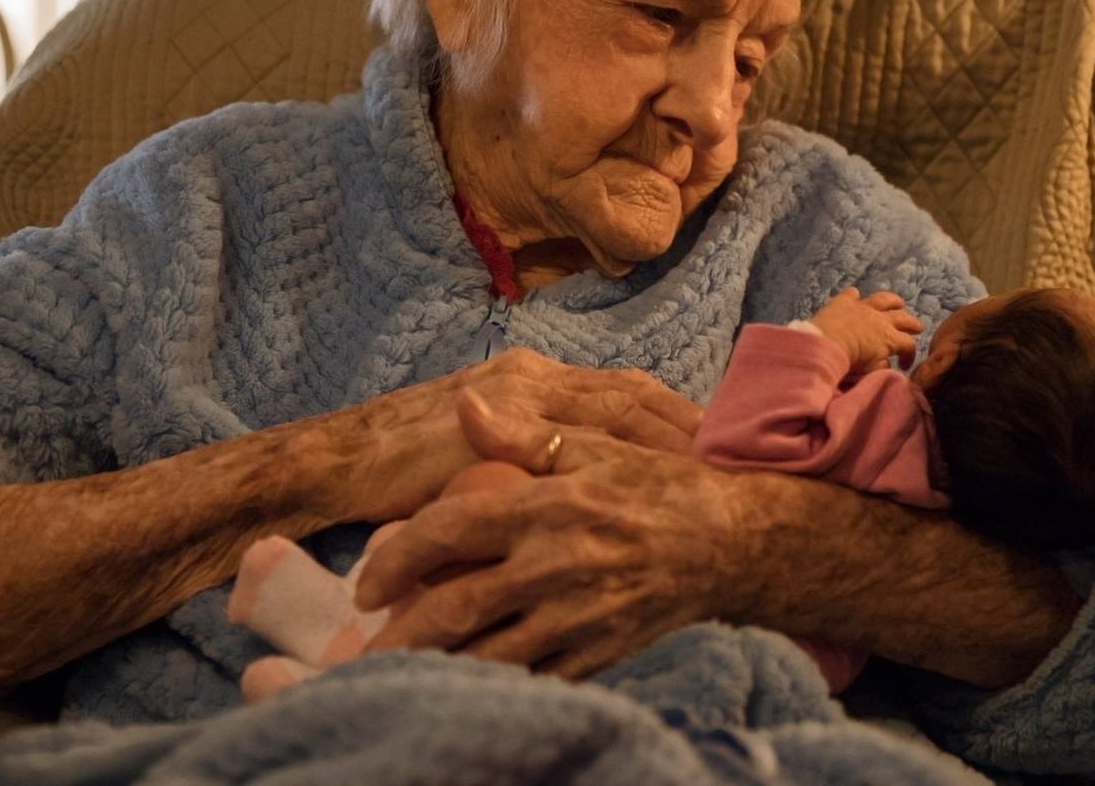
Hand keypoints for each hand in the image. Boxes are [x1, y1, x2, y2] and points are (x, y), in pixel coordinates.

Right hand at [328, 347, 701, 523]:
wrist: (332, 464)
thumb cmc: (396, 472)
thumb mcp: (478, 457)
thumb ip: (526, 458)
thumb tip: (576, 485)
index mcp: (533, 380)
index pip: (624, 394)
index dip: (678, 416)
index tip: (730, 442)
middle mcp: (531, 377)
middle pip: (633, 398)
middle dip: (689, 425)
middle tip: (746, 456)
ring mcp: (513, 397)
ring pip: (613, 413)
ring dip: (664, 440)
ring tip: (715, 475)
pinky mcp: (489, 424)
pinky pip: (570, 444)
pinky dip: (613, 464)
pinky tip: (645, 492)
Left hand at [352, 392, 749, 679]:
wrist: (731, 543)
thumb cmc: (656, 488)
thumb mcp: (594, 448)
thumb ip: (523, 433)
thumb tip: (463, 405)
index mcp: (549, 507)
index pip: (452, 531)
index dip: (398, 556)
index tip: (365, 580)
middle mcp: (558, 566)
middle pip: (457, 608)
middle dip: (400, 631)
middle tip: (363, 642)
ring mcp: (578, 618)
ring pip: (488, 656)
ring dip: (435, 667)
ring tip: (397, 673)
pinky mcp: (598, 656)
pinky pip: (532, 681)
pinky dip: (491, 688)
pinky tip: (461, 689)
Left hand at [809, 287, 922, 371]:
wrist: (827, 344)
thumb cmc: (851, 362)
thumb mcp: (872, 371)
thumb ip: (883, 367)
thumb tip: (887, 363)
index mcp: (890, 338)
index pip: (908, 345)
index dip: (909, 355)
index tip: (904, 365)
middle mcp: (880, 319)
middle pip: (902, 318)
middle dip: (912, 323)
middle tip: (918, 327)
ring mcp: (862, 307)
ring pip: (883, 299)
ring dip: (893, 301)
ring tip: (899, 303)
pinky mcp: (843, 302)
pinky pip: (851, 294)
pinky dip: (853, 294)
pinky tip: (854, 294)